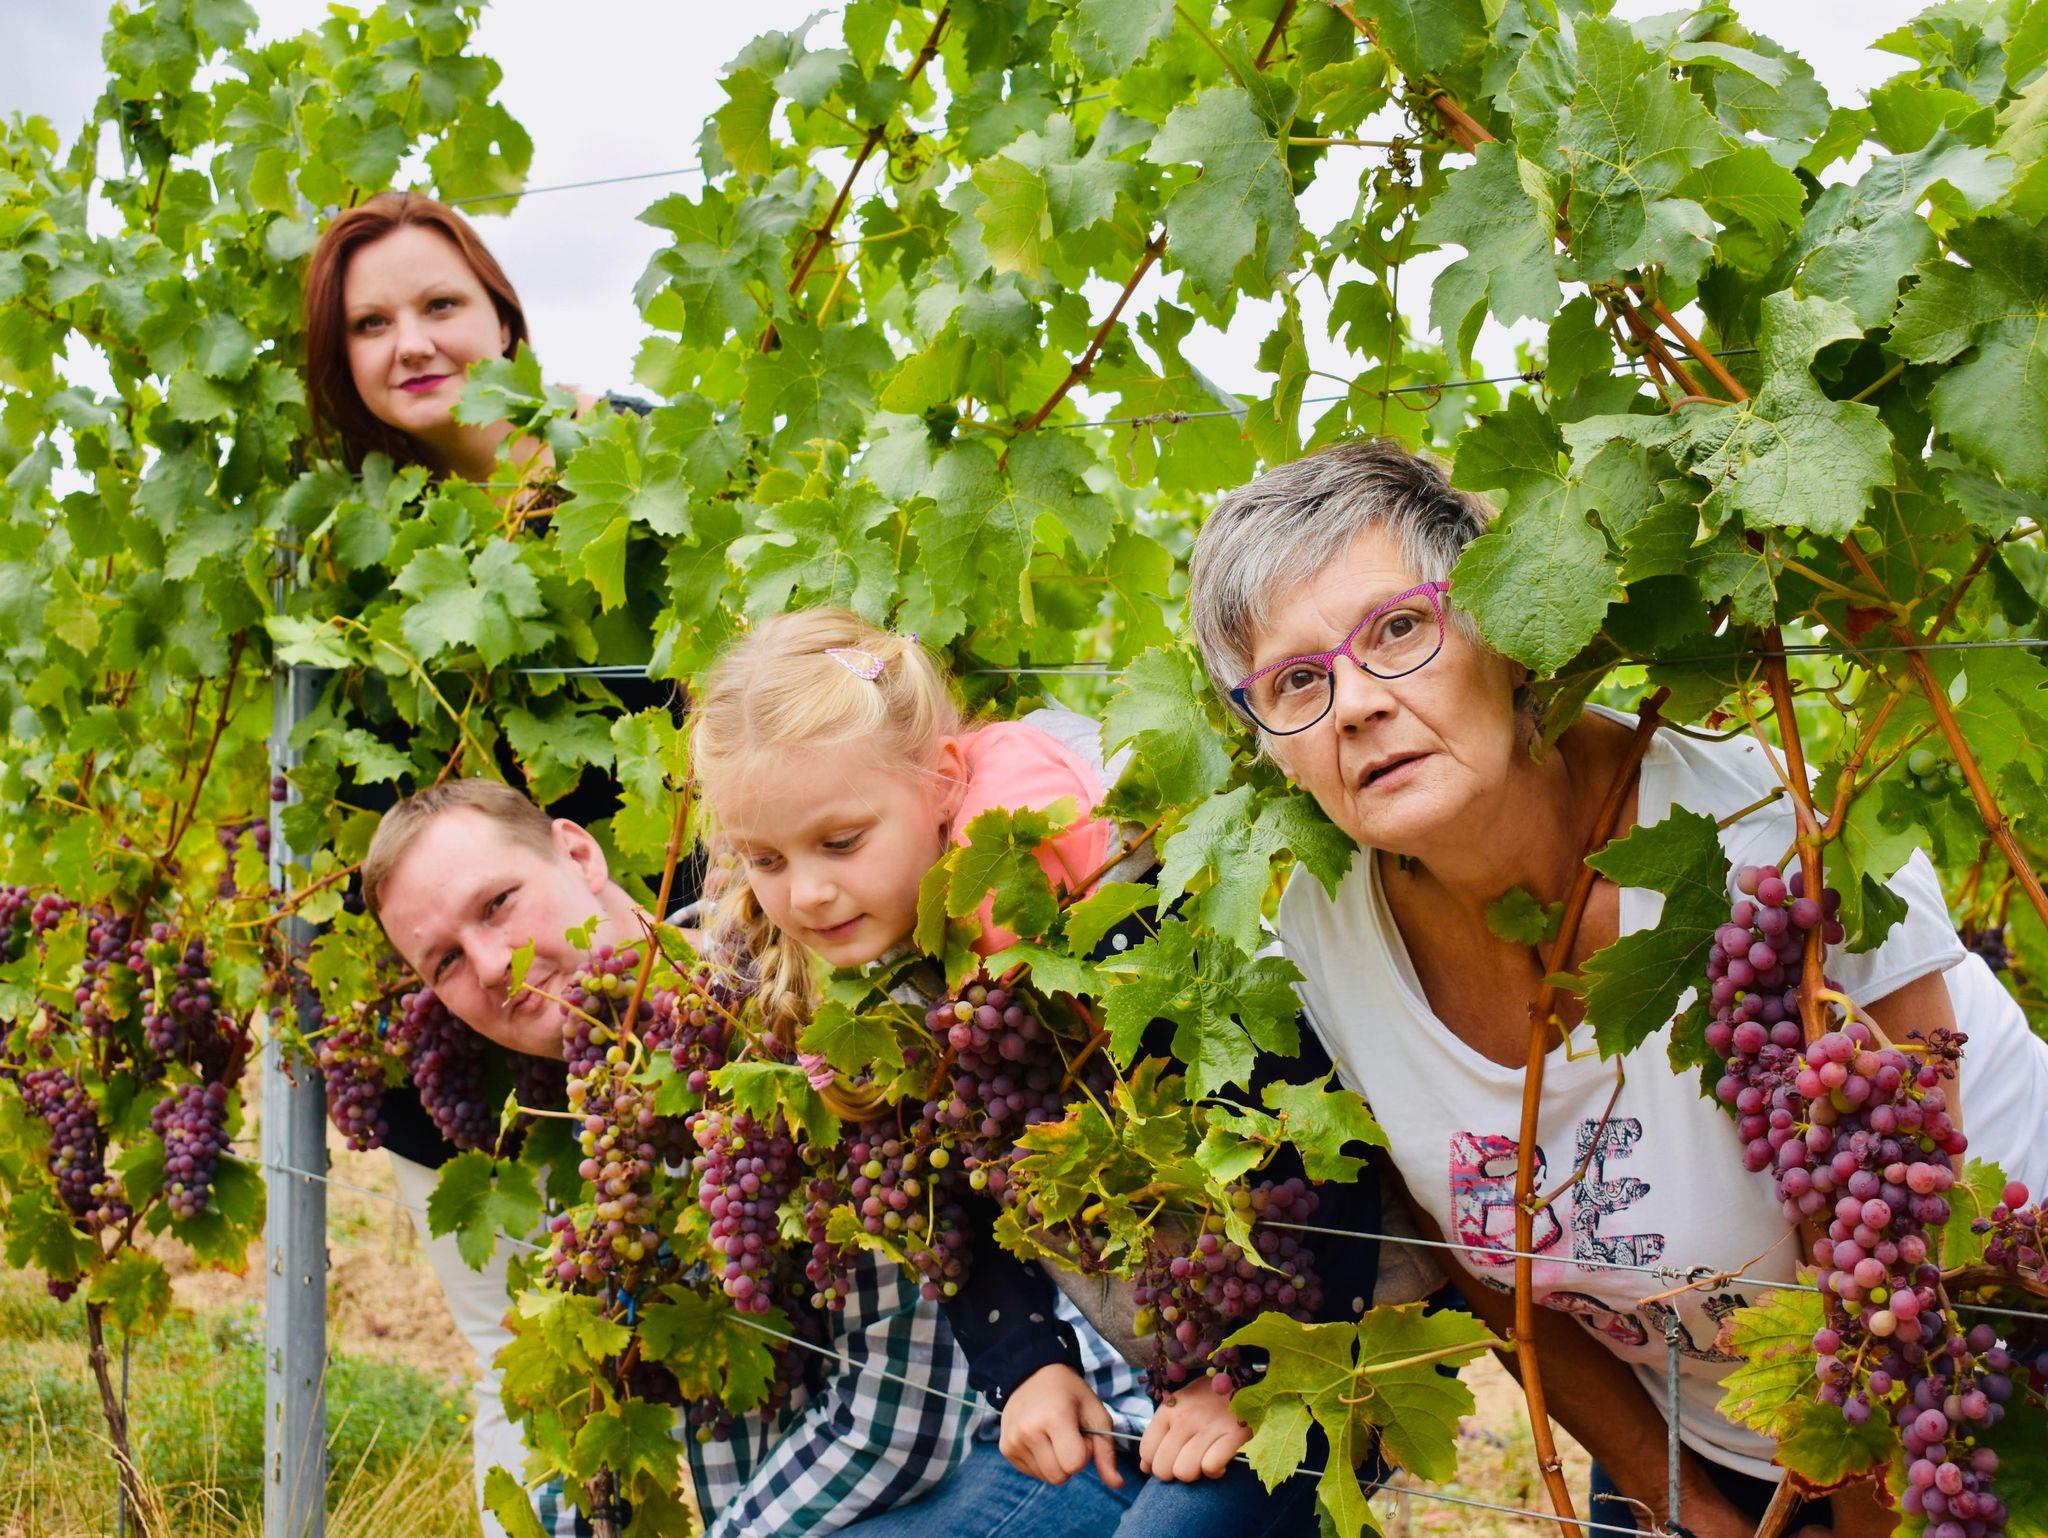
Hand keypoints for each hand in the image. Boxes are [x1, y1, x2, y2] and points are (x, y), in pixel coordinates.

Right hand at [999, 1364, 1122, 1488]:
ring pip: (1046, 1477)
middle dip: (1070, 1462)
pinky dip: (1042, 1461)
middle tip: (1069, 1435)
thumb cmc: (1071, 1394)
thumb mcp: (1095, 1414)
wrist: (1033, 1373)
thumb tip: (1117, 1484)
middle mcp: (1028, 1430)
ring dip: (1056, 1462)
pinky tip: (1041, 1439)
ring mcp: (1013, 1440)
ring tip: (1054, 1435)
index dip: (1084, 1452)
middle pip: (1059, 1476)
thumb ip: (1106, 1451)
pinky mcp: (1005, 1448)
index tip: (1081, 1433)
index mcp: (1054, 1417)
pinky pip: (1032, 1472)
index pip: (1075, 1464)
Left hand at [1137, 1381, 1249, 1482]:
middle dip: (1174, 1472)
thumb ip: (1159, 1435)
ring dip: (1196, 1473)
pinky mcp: (1234, 1434)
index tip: (1171, 1459)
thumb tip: (1144, 1467)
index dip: (1156, 1464)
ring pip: (1185, 1472)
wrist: (1244, 1377)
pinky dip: (1216, 1471)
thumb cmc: (1208, 1397)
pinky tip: (1221, 1462)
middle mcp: (1185, 1418)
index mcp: (1169, 1409)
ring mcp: (1209, 1426)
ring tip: (1204, 1460)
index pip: (1147, 1452)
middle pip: (1163, 1468)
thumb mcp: (1179, 1407)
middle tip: (1188, 1462)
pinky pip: (1211, 1468)